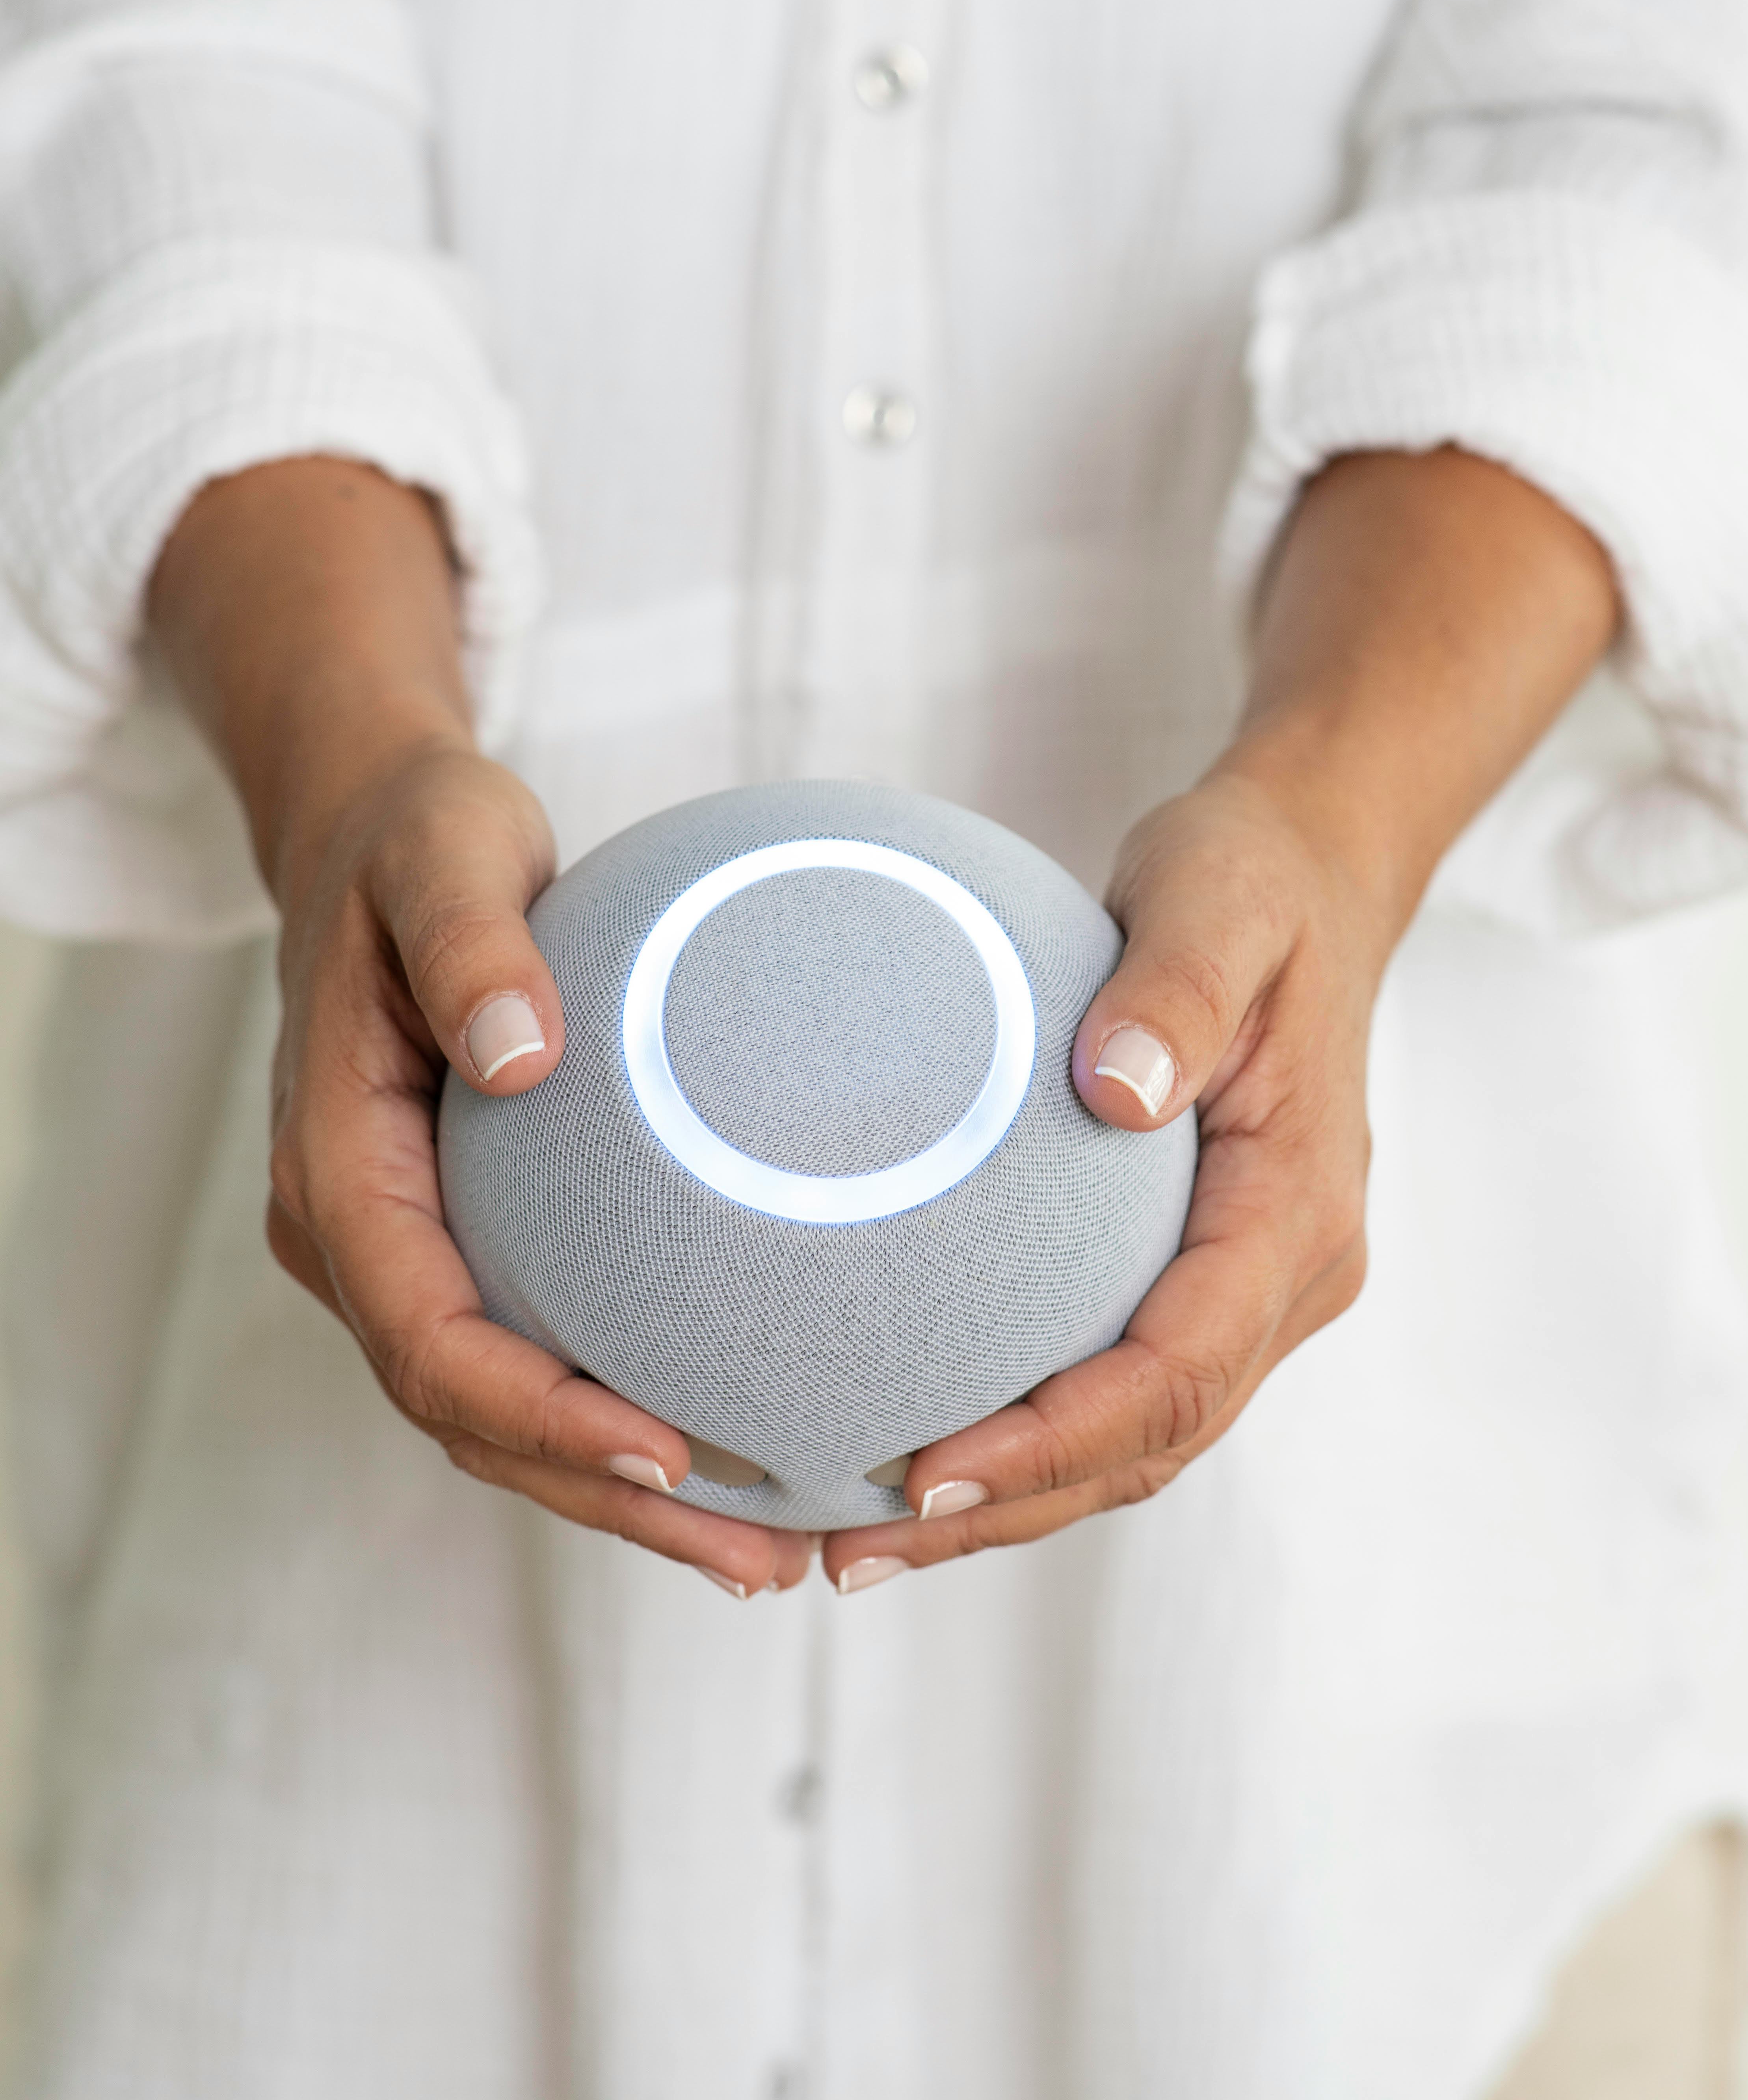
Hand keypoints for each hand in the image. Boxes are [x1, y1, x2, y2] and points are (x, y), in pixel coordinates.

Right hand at [264, 736, 820, 1595]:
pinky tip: (736, 1447)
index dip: (540, 1414)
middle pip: (471, 1417)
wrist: (380, 834)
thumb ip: (473, 946)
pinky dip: (617, 1421)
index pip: (430, 1336)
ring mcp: (401, 1251)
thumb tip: (522, 1055)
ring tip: (771, 1545)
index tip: (668, 1451)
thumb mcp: (444, 852)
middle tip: (764, 1553)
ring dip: (625, 1492)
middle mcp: (353, 1236)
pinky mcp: (460, 1241)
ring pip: (501, 1416)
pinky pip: (530, 1358)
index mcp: (336, 1167)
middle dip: (607, 1499)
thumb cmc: (418, 838)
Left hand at [817, 445, 1616, 1592]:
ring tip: (851, 1535)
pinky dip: (1024, 1434)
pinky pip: (1116, 1383)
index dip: (1057, 1440)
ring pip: (1133, 1441)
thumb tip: (1113, 1090)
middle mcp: (1287, 1276)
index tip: (926, 1470)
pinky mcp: (1202, 1270)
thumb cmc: (1255, 881)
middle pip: (1148, 1446)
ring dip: (1005, 1498)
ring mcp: (1250, 1286)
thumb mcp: (1219, 901)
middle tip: (848, 1552)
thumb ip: (1178, 991)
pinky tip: (908, 1438)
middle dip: (1005, 1510)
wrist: (1311, 872)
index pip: (1177, 1373)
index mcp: (1295, 1213)